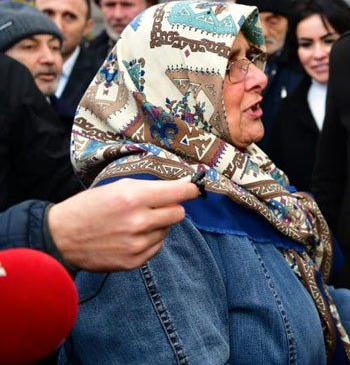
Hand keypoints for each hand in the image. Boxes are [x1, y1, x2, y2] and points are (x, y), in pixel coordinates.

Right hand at [48, 177, 198, 271]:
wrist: (61, 237)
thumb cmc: (90, 207)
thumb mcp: (119, 186)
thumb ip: (153, 187)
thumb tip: (186, 184)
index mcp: (134, 197)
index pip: (181, 193)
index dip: (191, 189)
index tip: (193, 188)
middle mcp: (138, 222)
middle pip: (179, 213)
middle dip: (171, 207)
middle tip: (154, 206)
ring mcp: (137, 244)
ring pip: (167, 230)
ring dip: (158, 225)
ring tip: (133, 222)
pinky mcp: (134, 261)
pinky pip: (157, 246)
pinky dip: (149, 240)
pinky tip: (129, 236)